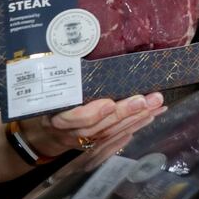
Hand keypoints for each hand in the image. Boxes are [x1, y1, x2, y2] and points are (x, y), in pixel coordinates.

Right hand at [21, 92, 165, 157]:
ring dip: (136, 120)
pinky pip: (115, 142)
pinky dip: (133, 130)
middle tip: (148, 100)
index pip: (72, 119)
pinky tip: (150, 118)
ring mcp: (82, 144)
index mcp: (54, 117)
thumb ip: (65, 80)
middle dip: (125, 114)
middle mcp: (69, 134)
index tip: (109, 103)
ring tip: (156, 106)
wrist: (41, 136)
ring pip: (111, 134)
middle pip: (99, 127)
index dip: (92, 114)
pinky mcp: (93, 150)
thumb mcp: (48, 92)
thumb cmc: (48, 105)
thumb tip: (84, 48)